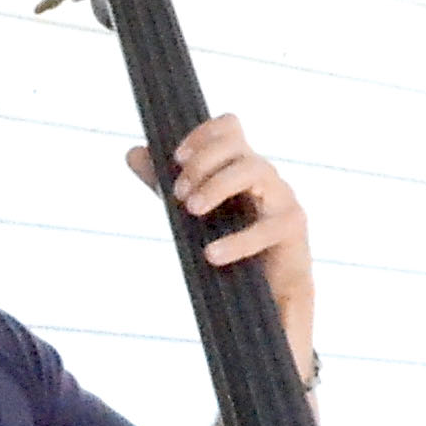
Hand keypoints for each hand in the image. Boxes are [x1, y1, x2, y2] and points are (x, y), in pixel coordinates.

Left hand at [132, 111, 312, 319]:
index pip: (229, 128)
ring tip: (191, 210)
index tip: (176, 157)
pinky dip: (238, 240)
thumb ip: (164, 183)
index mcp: (239, 167)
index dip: (204, 133)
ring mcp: (282, 198)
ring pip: (255, 171)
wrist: (267, 296)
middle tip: (178, 194)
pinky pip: (269, 227)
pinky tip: (212, 254)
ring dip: (218, 186)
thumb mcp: (192, 210)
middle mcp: (264, 176)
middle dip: (204, 163)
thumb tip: (132, 152)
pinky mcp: (293, 229)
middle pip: (239, 147)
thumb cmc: (231, 245)